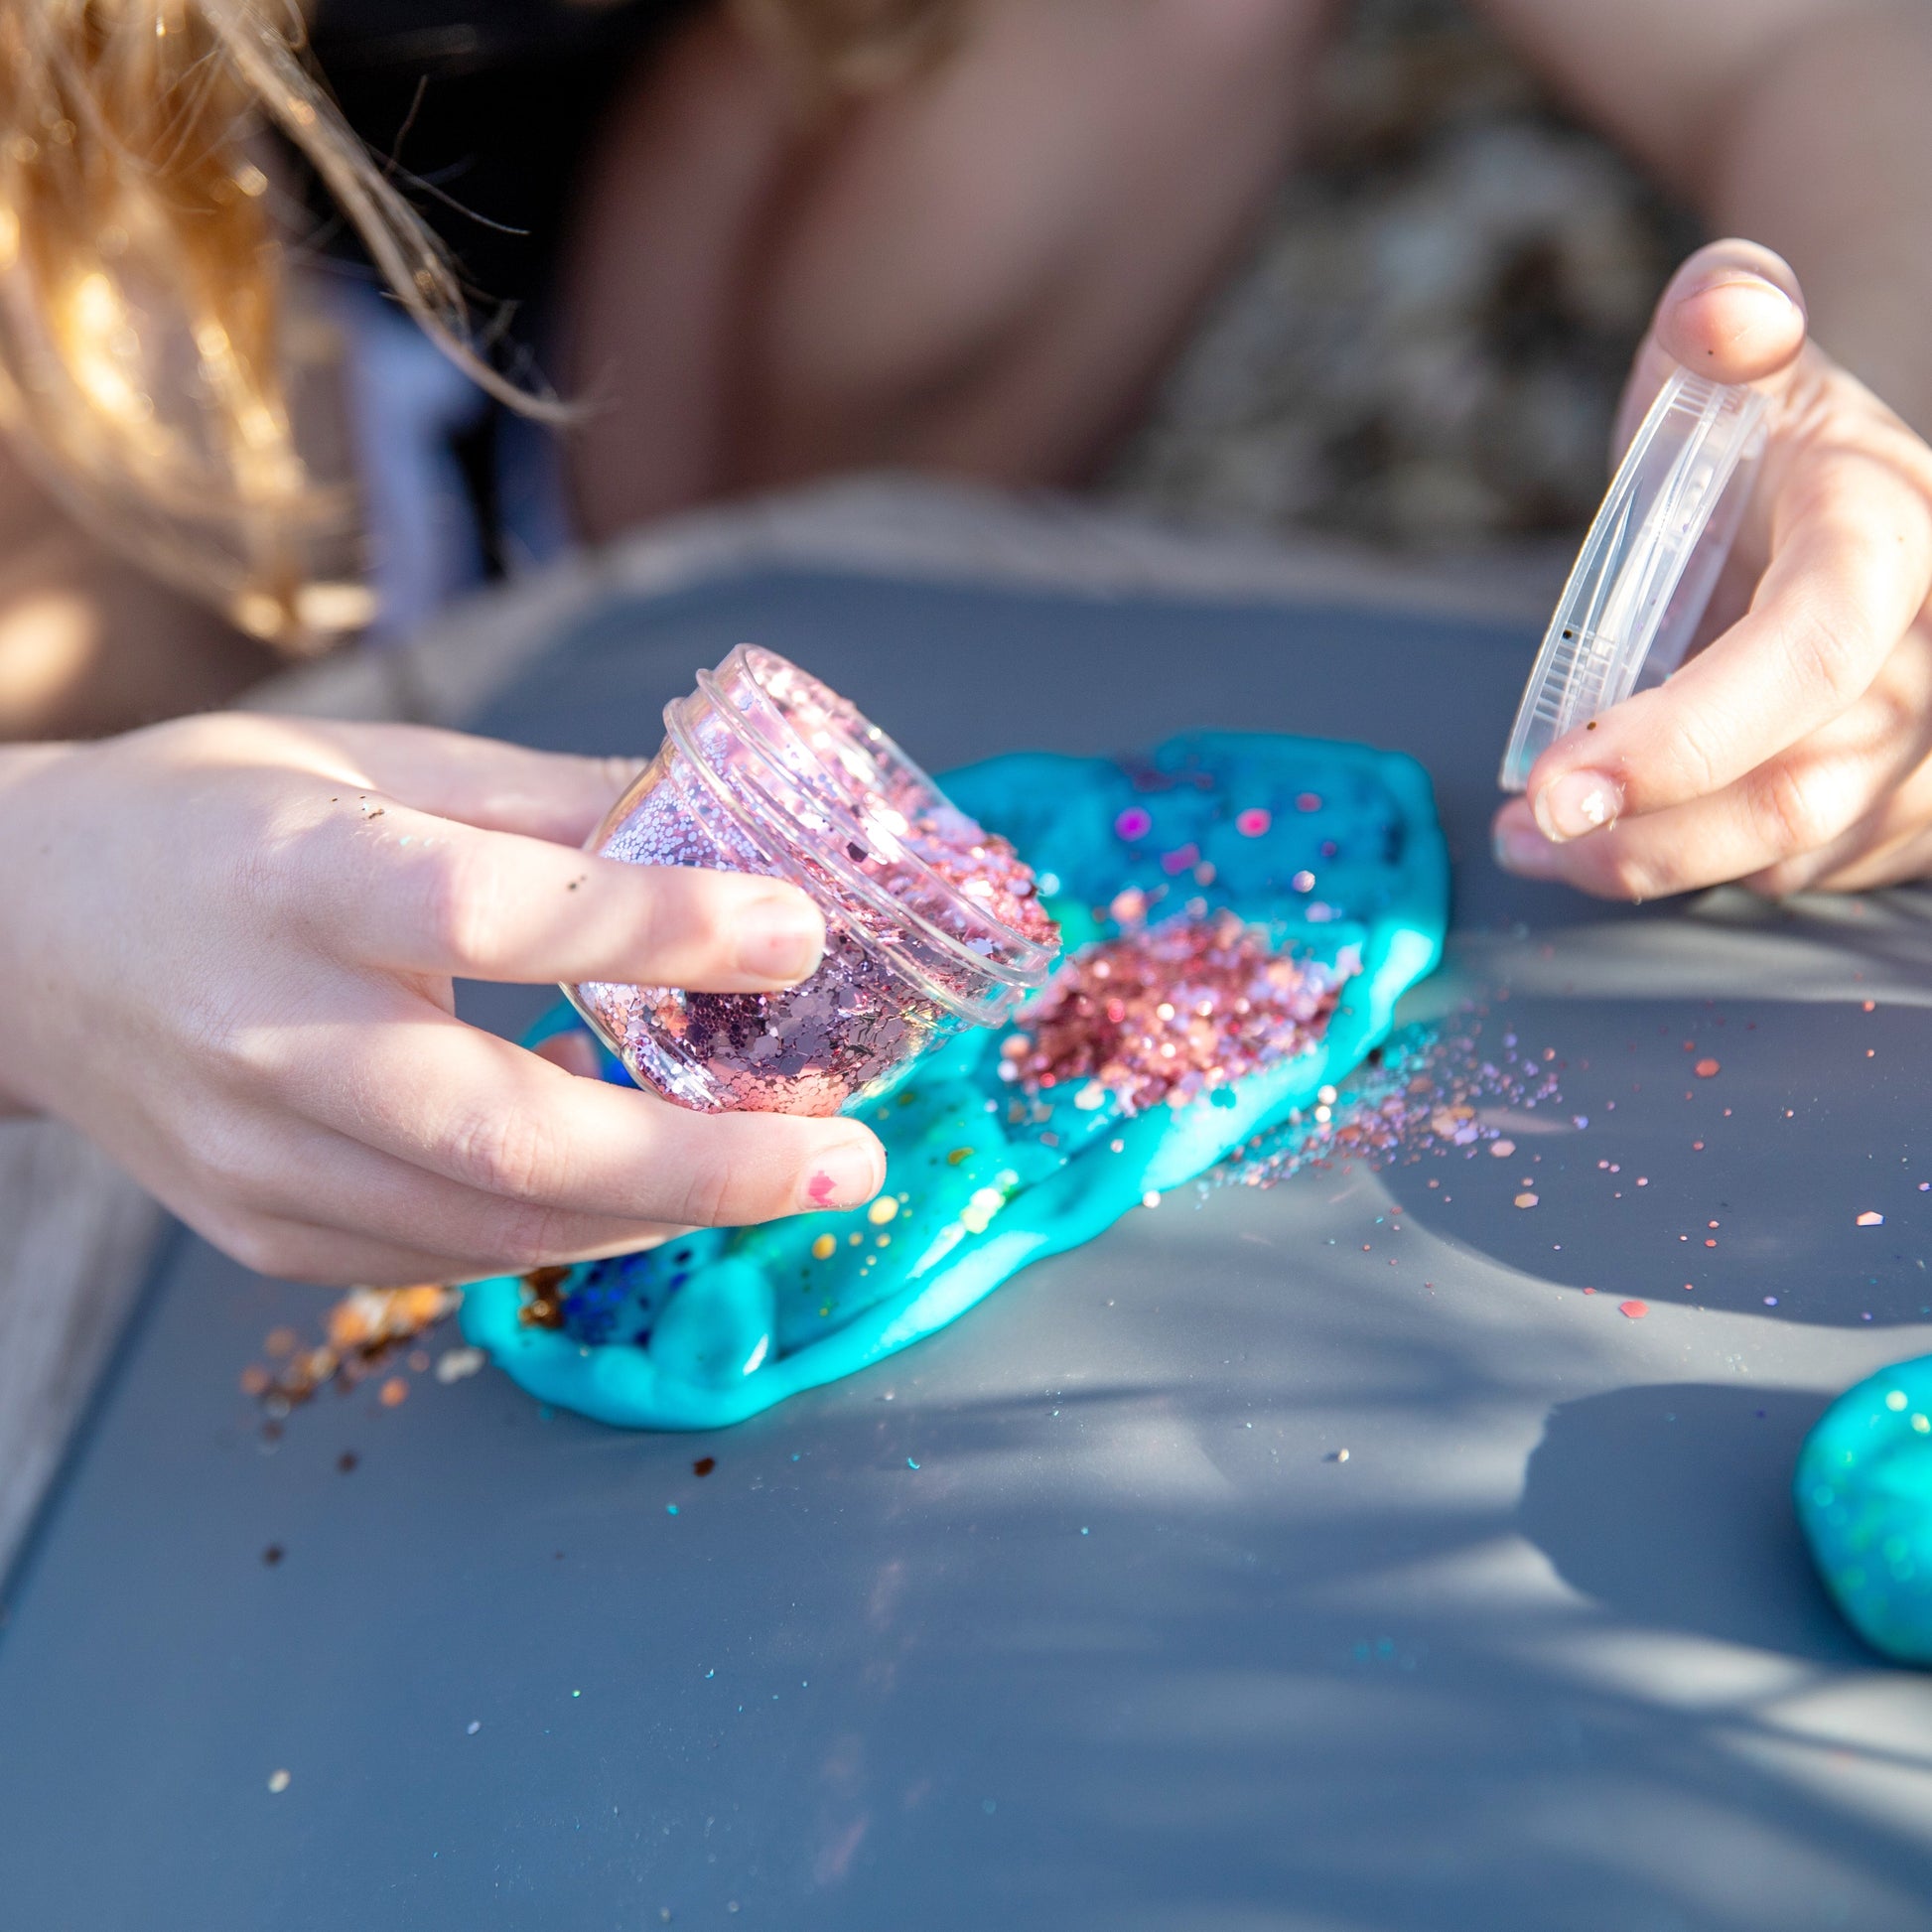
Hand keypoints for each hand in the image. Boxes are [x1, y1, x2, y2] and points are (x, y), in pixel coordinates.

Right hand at [0, 715, 883, 1284]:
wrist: (20, 940)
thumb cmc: (207, 826)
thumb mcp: (370, 766)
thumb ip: (548, 807)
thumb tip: (725, 825)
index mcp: (293, 879)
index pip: (492, 913)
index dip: (658, 929)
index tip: (797, 933)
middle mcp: (266, 1036)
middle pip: (507, 1131)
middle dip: (704, 1163)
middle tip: (849, 1159)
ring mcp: (254, 1159)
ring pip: (493, 1224)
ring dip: (664, 1211)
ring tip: (788, 1178)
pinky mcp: (260, 1233)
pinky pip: (448, 1255)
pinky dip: (571, 1227)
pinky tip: (651, 1183)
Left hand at [1493, 239, 1931, 898]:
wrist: (1831, 496)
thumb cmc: (1764, 433)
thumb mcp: (1735, 354)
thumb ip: (1725, 313)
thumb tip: (1727, 312)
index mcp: (1893, 535)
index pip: (1810, 650)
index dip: (1688, 733)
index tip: (1561, 783)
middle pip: (1798, 786)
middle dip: (1644, 834)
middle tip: (1525, 832)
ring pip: (1793, 849)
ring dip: (1650, 865)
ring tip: (1537, 841)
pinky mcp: (1909, 805)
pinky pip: (1804, 873)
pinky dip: (1701, 869)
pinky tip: (1618, 845)